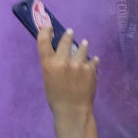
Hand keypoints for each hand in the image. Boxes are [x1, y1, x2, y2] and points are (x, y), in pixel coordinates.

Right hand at [35, 4, 97, 120]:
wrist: (73, 111)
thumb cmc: (56, 98)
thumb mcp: (48, 79)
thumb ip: (53, 65)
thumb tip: (59, 54)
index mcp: (48, 64)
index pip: (44, 41)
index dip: (46, 31)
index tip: (49, 27)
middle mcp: (63, 61)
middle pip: (66, 40)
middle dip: (68, 35)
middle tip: (70, 32)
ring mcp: (78, 64)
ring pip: (82, 47)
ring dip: (83, 46)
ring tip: (84, 44)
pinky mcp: (90, 69)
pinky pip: (93, 60)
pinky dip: (92, 61)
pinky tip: (93, 61)